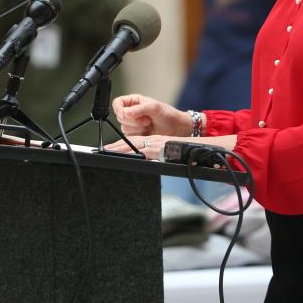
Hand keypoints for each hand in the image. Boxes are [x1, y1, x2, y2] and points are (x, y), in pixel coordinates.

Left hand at [105, 134, 237, 161]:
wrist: (200, 148)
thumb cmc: (186, 152)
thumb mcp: (169, 154)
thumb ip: (158, 156)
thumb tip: (149, 161)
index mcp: (155, 141)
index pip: (135, 142)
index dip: (121, 145)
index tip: (108, 148)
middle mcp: (155, 140)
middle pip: (131, 142)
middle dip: (116, 146)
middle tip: (101, 150)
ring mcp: (157, 144)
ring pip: (135, 145)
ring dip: (121, 148)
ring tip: (108, 152)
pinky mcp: (161, 150)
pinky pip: (145, 151)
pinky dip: (135, 153)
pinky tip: (127, 155)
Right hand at [112, 94, 191, 136]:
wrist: (176, 129)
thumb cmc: (168, 115)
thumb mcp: (154, 107)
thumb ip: (139, 109)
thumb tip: (125, 112)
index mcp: (134, 101)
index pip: (117, 103)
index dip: (118, 109)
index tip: (124, 113)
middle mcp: (131, 112)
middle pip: (120, 117)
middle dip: (133, 120)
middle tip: (146, 120)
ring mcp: (133, 124)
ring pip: (124, 128)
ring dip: (137, 128)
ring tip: (149, 124)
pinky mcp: (135, 135)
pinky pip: (129, 136)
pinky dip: (138, 134)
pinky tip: (147, 131)